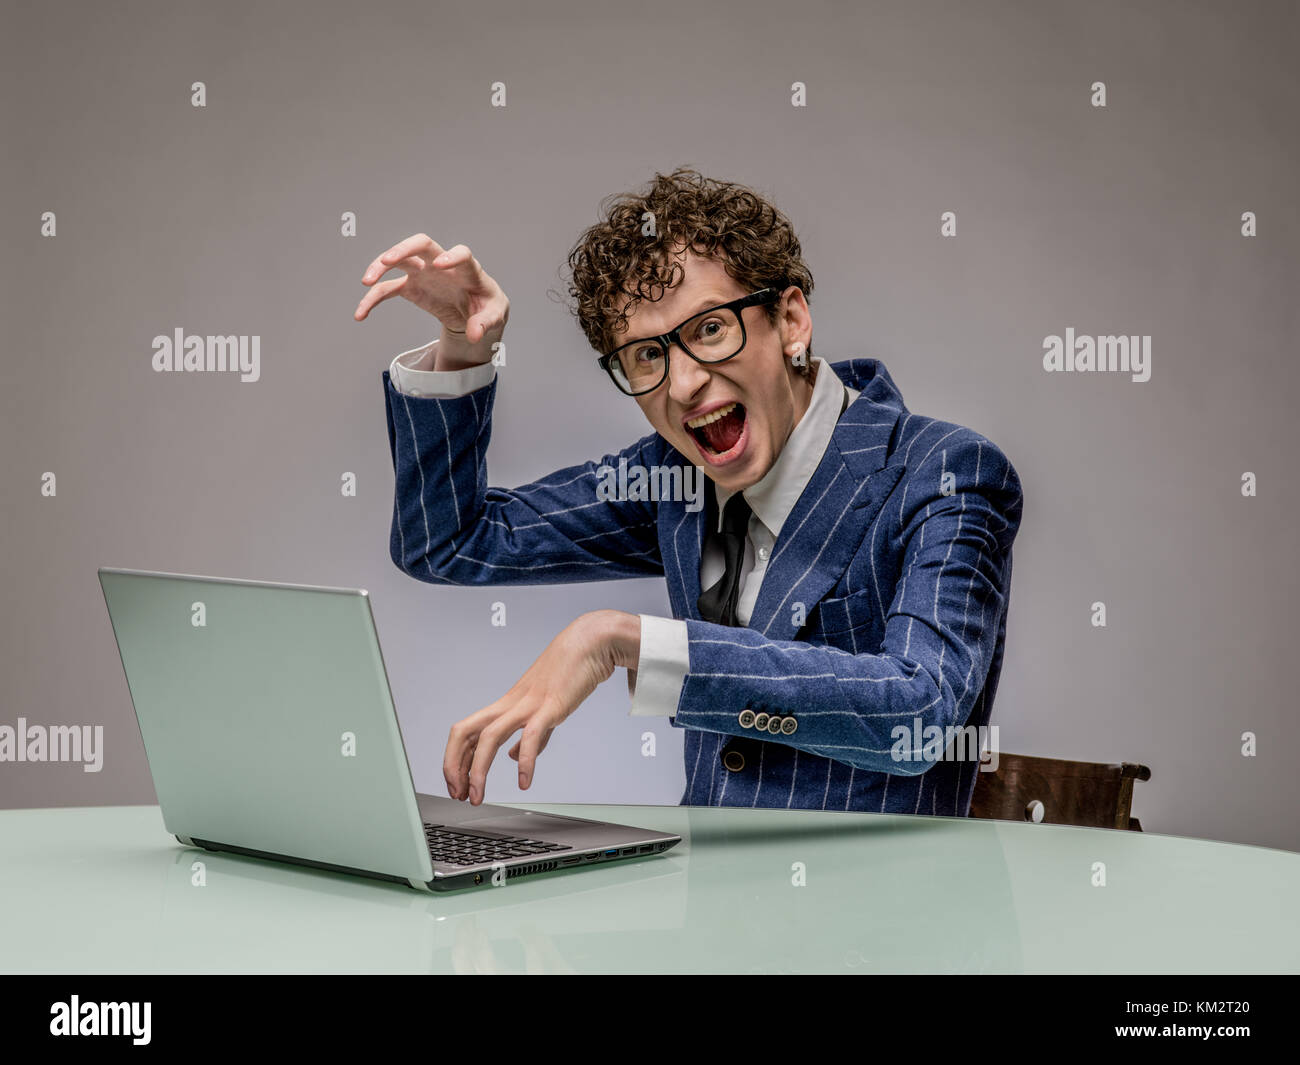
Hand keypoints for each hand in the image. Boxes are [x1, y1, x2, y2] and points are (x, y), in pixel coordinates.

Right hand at [354, 233, 508, 368]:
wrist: (475, 311)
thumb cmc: (486, 306)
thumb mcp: (494, 315)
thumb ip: (485, 323)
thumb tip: (473, 334)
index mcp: (468, 269)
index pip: (461, 254)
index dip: (452, 256)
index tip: (441, 265)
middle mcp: (442, 264)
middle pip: (421, 244)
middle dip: (404, 248)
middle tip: (388, 260)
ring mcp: (424, 273)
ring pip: (399, 260)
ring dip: (380, 266)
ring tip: (366, 282)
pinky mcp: (411, 287)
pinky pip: (388, 290)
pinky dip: (373, 299)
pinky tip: (361, 313)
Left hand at [444, 610, 640, 804]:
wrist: (591, 642)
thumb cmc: (570, 670)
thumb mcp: (544, 706)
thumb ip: (530, 735)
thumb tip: (515, 756)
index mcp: (507, 705)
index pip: (466, 732)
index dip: (455, 760)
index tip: (458, 784)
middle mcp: (510, 704)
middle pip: (464, 732)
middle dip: (453, 766)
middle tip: (458, 794)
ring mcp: (528, 704)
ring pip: (488, 737)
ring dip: (477, 770)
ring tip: (478, 796)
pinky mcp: (550, 706)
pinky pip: (531, 736)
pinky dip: (526, 762)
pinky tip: (524, 781)